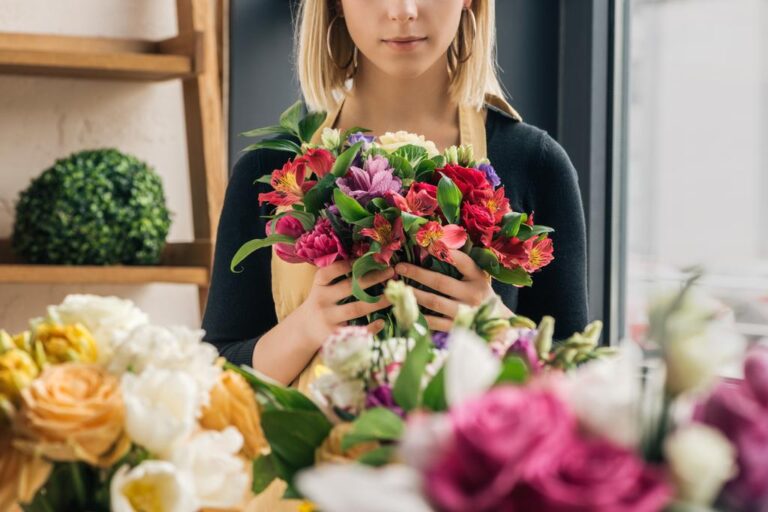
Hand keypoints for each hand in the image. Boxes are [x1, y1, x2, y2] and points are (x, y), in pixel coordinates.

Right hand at [289, 260, 393, 350]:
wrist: (304, 332)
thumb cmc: (320, 305)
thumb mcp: (321, 289)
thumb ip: (336, 277)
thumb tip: (365, 259)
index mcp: (319, 287)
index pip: (329, 272)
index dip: (346, 264)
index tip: (367, 258)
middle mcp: (322, 301)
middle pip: (349, 287)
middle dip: (372, 278)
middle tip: (390, 271)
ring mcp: (328, 319)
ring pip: (356, 308)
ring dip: (377, 302)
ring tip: (392, 295)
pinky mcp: (334, 335)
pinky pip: (356, 330)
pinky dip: (370, 327)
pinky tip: (382, 321)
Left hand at [395, 250, 511, 331]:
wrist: (497, 323)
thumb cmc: (481, 294)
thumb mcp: (477, 276)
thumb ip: (460, 264)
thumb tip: (435, 244)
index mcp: (478, 278)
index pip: (461, 261)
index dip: (442, 251)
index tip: (425, 243)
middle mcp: (472, 294)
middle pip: (441, 282)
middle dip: (417, 273)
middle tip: (399, 267)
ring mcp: (464, 313)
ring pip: (434, 302)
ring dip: (414, 293)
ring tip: (398, 287)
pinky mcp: (456, 328)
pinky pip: (433, 322)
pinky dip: (419, 314)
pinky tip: (406, 307)